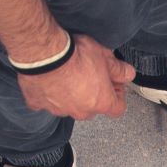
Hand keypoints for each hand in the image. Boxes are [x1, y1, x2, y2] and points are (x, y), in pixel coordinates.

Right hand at [19, 32, 134, 121]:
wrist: (45, 55)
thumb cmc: (75, 56)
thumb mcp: (105, 56)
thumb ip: (119, 69)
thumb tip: (128, 73)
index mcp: (101, 102)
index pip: (118, 108)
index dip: (118, 94)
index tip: (114, 83)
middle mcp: (81, 111)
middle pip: (93, 107)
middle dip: (93, 93)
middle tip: (90, 73)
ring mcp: (59, 109)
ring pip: (69, 105)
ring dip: (70, 94)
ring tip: (67, 73)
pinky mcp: (39, 103)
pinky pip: (46, 101)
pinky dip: (48, 93)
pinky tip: (48, 78)